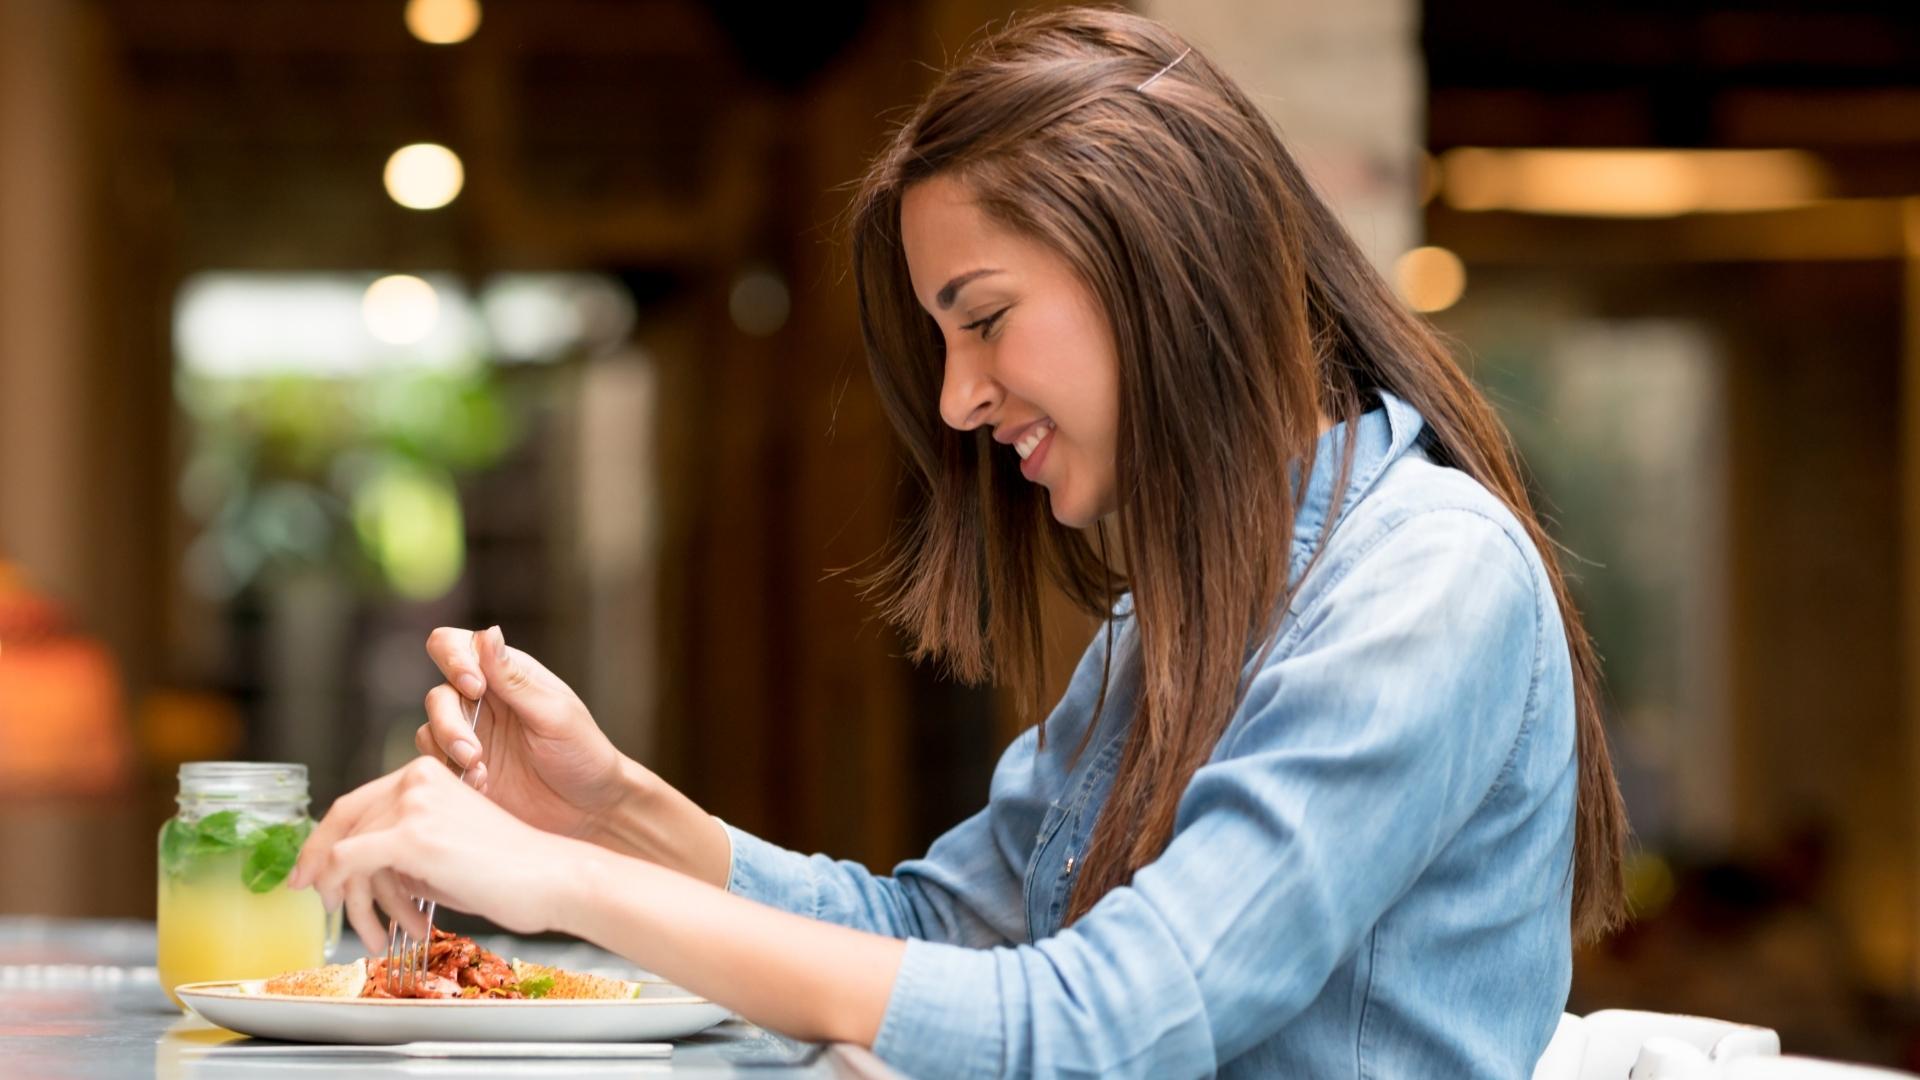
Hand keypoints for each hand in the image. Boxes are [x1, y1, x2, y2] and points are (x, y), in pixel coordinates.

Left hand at [287, 758, 589, 954]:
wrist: (551, 877)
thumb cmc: (508, 871)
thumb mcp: (443, 846)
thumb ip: (400, 845)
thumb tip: (353, 869)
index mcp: (426, 773)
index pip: (355, 804)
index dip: (322, 841)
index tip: (308, 872)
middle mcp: (415, 779)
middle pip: (343, 825)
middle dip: (323, 871)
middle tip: (319, 904)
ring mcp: (412, 805)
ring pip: (346, 853)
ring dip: (354, 902)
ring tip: (377, 934)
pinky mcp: (412, 837)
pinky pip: (350, 863)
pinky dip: (347, 894)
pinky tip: (372, 925)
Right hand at [418, 625, 626, 839]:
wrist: (589, 809)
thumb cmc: (583, 754)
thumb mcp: (553, 715)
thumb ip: (514, 679)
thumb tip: (489, 631)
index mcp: (505, 674)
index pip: (455, 646)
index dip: (453, 660)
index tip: (474, 688)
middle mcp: (481, 701)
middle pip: (438, 696)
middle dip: (449, 724)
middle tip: (473, 754)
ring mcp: (470, 736)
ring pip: (430, 731)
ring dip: (449, 753)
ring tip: (481, 774)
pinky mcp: (463, 770)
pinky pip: (437, 765)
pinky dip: (452, 775)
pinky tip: (482, 787)